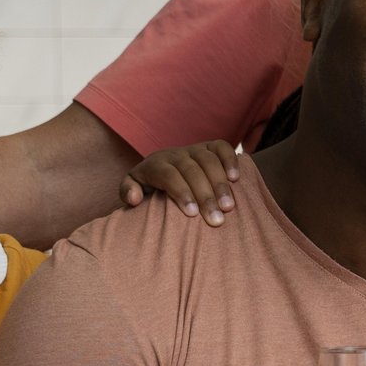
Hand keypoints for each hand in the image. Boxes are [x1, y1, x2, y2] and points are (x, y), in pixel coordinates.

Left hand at [121, 141, 241, 225]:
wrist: (163, 169)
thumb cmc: (150, 187)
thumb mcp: (133, 189)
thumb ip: (128, 193)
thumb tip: (134, 199)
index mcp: (154, 164)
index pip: (168, 174)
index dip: (181, 192)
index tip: (192, 213)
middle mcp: (174, 154)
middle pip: (191, 170)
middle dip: (205, 195)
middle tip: (216, 219)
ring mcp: (194, 149)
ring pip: (208, 160)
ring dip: (220, 183)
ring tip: (229, 206)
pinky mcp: (210, 147)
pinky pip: (222, 148)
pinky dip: (230, 160)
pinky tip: (236, 179)